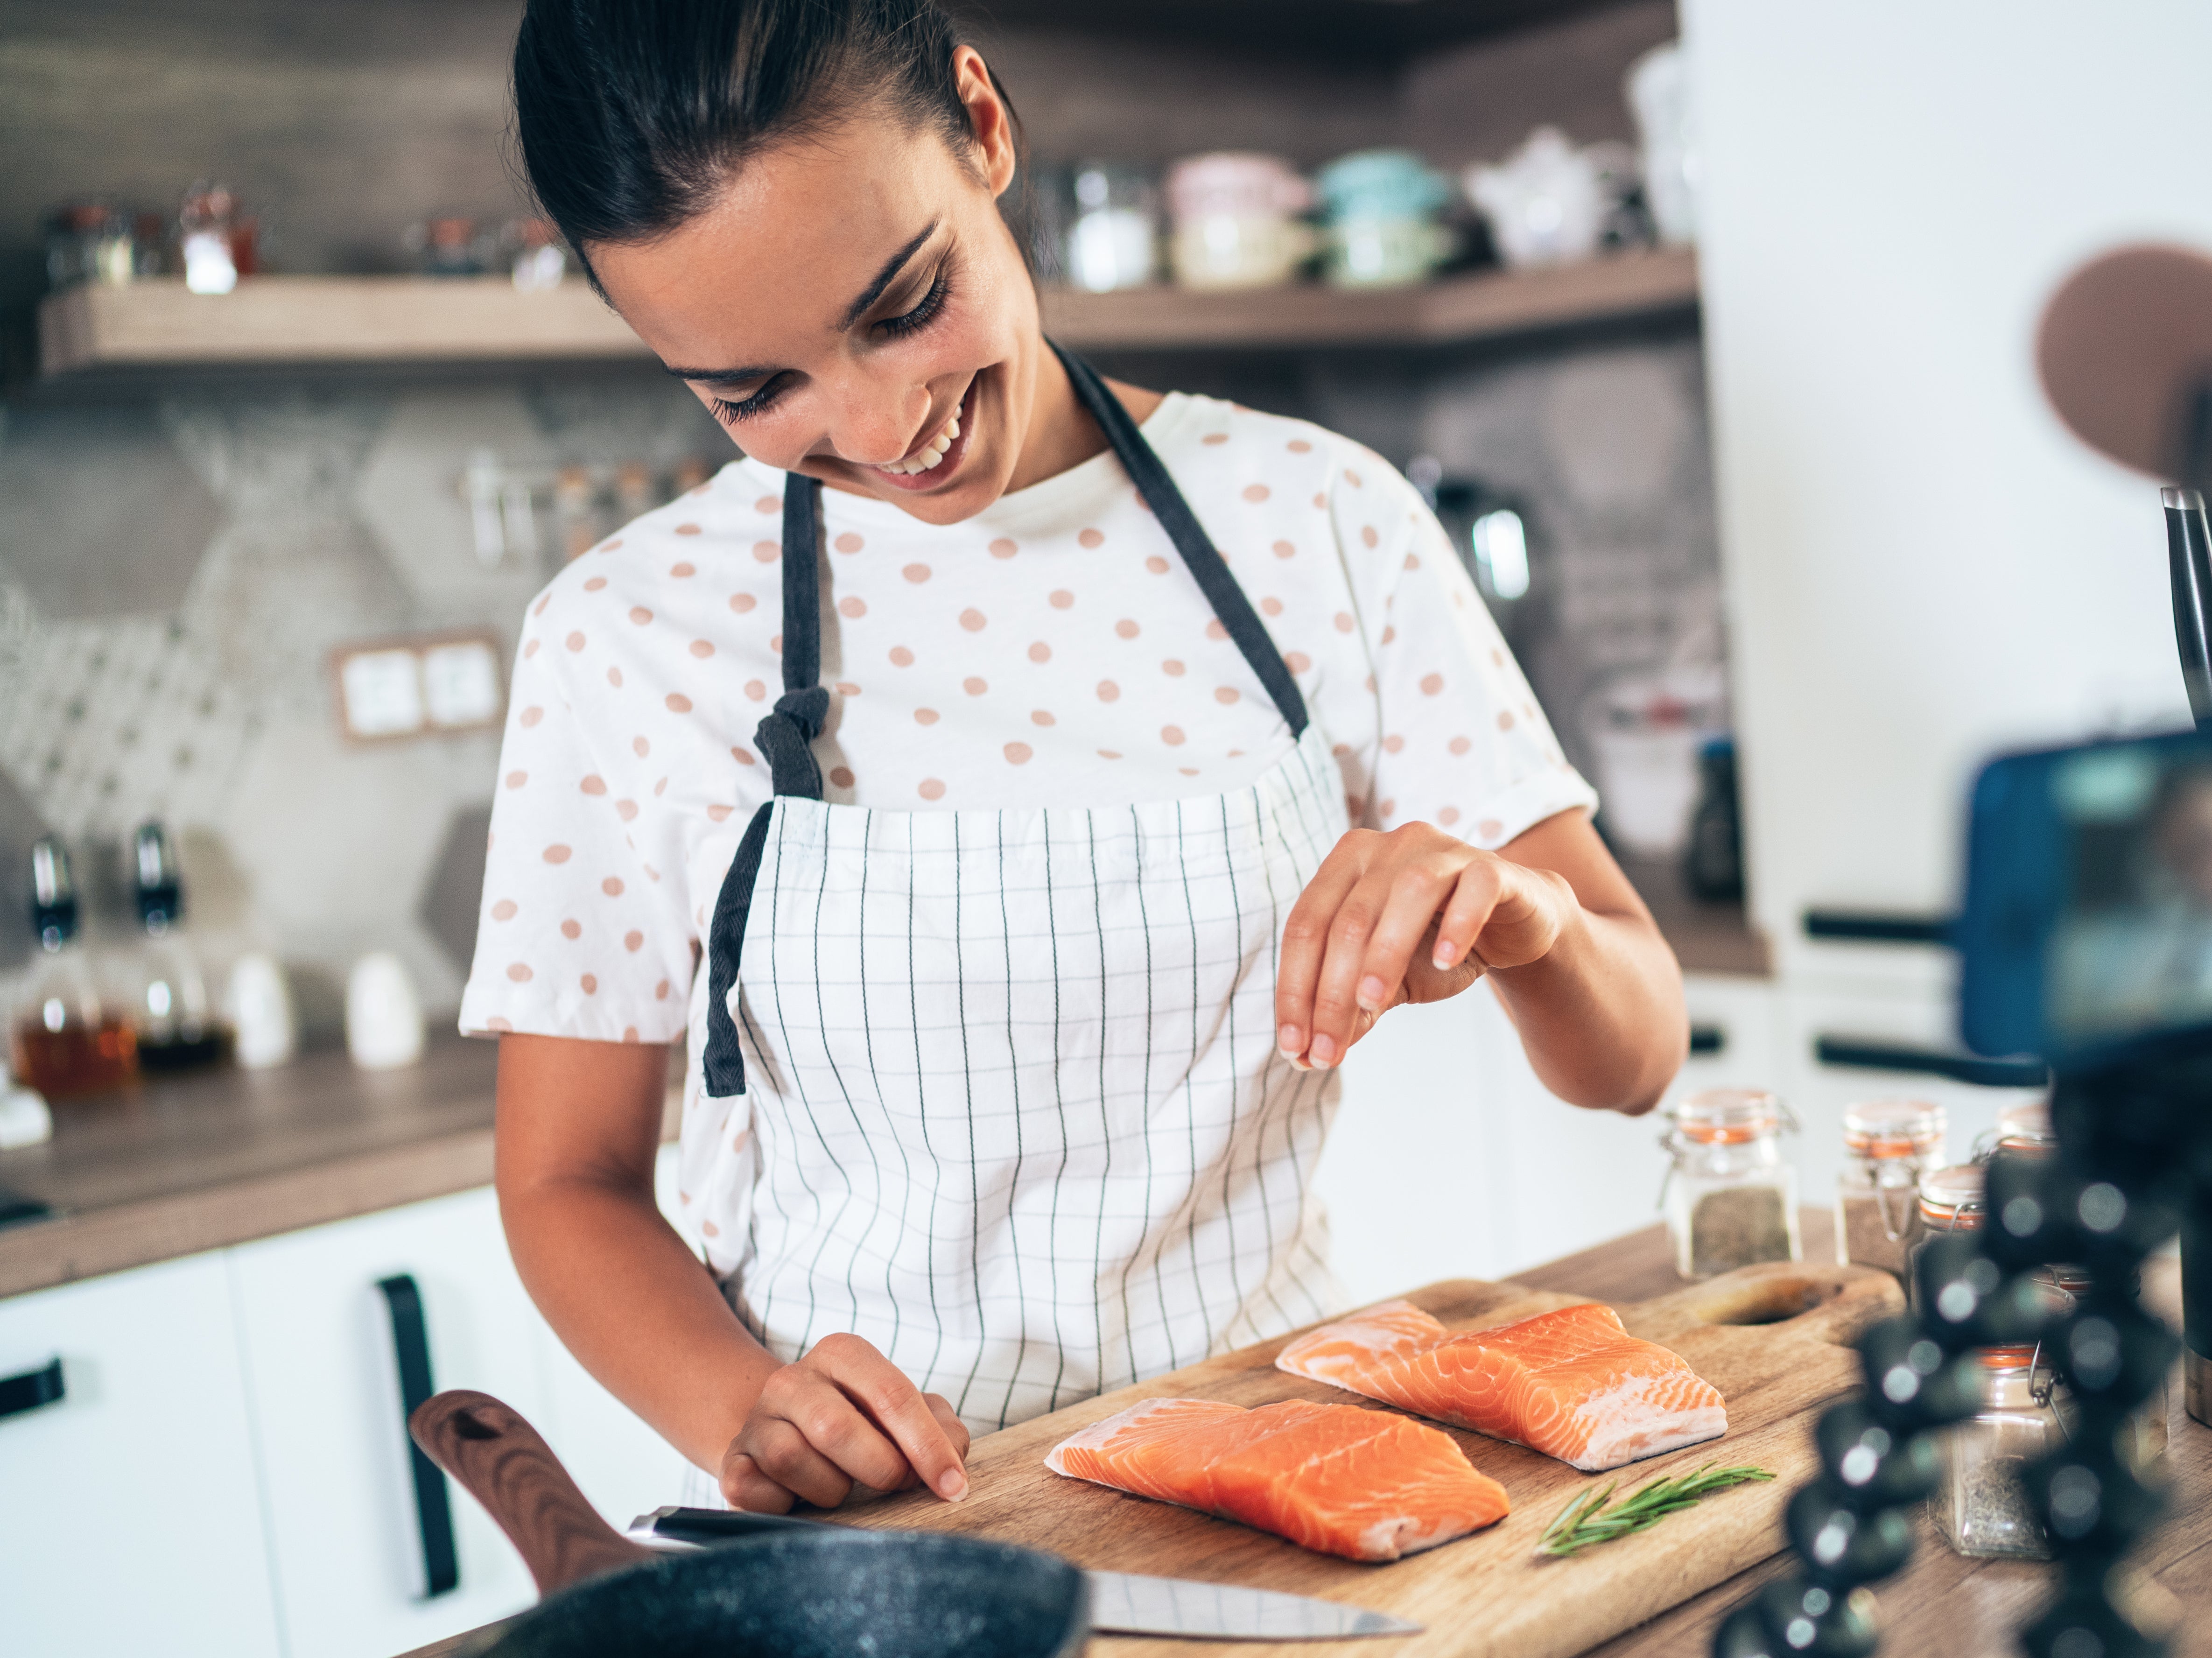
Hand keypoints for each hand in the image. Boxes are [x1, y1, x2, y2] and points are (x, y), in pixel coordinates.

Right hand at [719, 1332, 971, 1511]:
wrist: (786, 1436)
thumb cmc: (860, 1427)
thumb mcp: (903, 1415)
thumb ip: (940, 1428)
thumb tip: (952, 1465)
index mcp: (842, 1354)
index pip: (891, 1395)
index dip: (927, 1447)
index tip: (953, 1487)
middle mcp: (792, 1379)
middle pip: (837, 1428)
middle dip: (880, 1469)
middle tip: (894, 1483)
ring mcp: (757, 1419)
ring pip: (793, 1460)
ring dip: (831, 1489)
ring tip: (840, 1484)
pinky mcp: (733, 1462)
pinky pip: (758, 1491)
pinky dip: (787, 1505)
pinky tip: (799, 1498)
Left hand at [1275, 823, 1578, 1069]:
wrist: (1513, 928)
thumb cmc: (1437, 946)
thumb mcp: (1389, 980)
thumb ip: (1352, 1005)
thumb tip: (1310, 1055)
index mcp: (1347, 864)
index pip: (1306, 927)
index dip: (1294, 989)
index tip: (1293, 1048)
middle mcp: (1388, 846)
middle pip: (1348, 920)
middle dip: (1332, 993)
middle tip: (1329, 1051)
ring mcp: (1442, 850)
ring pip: (1405, 895)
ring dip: (1384, 955)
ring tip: (1371, 1003)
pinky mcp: (1492, 867)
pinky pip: (1474, 888)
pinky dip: (1459, 923)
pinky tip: (1447, 960)